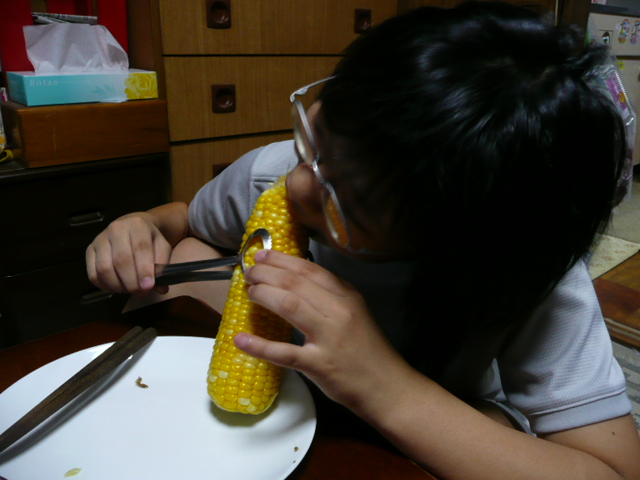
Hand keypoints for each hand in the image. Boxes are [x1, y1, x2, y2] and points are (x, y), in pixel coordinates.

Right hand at [86, 212, 171, 294]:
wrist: (132, 227)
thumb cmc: (149, 239)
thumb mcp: (162, 247)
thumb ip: (163, 266)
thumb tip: (161, 288)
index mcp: (137, 225)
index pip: (140, 248)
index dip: (144, 269)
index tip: (148, 286)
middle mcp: (115, 229)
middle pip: (121, 260)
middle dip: (131, 281)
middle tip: (141, 292)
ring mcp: (100, 239)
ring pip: (104, 269)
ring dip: (118, 286)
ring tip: (130, 290)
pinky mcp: (90, 250)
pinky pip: (93, 274)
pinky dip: (105, 286)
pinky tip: (118, 287)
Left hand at [236, 249, 412, 413]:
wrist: (387, 386)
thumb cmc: (367, 350)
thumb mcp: (355, 313)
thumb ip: (330, 297)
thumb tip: (295, 281)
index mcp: (347, 296)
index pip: (310, 270)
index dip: (282, 260)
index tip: (262, 256)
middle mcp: (338, 311)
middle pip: (295, 283)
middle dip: (267, 274)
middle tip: (249, 273)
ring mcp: (329, 338)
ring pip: (289, 306)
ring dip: (263, 295)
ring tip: (248, 292)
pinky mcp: (319, 365)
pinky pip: (284, 352)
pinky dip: (260, 345)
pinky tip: (241, 339)